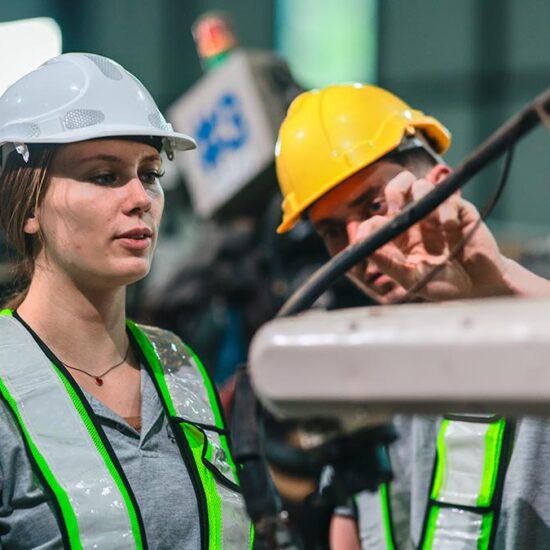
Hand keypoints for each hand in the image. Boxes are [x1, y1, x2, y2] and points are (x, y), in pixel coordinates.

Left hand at [352, 171, 513, 300]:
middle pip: (398, 190)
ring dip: (421, 199)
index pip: (377, 222)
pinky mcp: (460, 210)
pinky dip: (445, 211)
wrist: (480, 288)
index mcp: (399, 238)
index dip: (368, 225)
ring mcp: (437, 213)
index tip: (364, 233)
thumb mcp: (411, 278)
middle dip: (394, 190)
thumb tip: (360, 247)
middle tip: (395, 205)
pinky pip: (447, 198)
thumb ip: (387, 262)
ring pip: (421, 186)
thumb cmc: (444, 284)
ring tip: (430, 222)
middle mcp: (415, 221)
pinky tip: (450, 228)